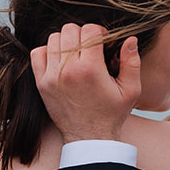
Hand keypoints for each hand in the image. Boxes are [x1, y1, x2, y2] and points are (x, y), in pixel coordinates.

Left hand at [31, 23, 140, 143]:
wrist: (89, 138)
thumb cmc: (112, 114)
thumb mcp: (131, 90)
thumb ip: (132, 62)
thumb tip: (130, 39)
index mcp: (90, 69)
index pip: (89, 30)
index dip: (99, 32)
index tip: (103, 44)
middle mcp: (68, 70)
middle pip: (70, 30)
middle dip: (82, 34)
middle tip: (90, 48)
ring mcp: (51, 77)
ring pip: (54, 38)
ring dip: (66, 42)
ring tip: (76, 54)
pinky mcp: (41, 83)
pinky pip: (37, 53)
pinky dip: (48, 51)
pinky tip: (60, 60)